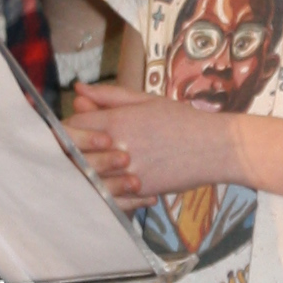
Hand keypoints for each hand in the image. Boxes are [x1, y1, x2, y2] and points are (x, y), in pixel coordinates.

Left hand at [65, 79, 238, 206]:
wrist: (215, 147)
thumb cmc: (181, 120)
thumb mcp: (146, 101)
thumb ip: (109, 96)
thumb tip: (79, 89)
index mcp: (117, 121)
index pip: (73, 125)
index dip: (68, 129)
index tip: (73, 132)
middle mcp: (118, 147)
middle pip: (75, 152)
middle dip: (72, 151)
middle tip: (76, 152)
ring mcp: (127, 172)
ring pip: (89, 175)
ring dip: (86, 171)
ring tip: (93, 167)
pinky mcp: (138, 191)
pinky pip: (109, 193)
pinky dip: (105, 188)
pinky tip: (110, 182)